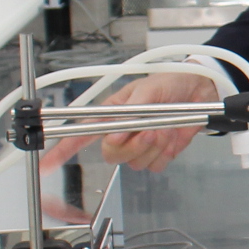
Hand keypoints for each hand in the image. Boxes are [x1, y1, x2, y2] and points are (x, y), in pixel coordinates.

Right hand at [39, 72, 217, 174]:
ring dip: (153, 147)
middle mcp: (121, 132)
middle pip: (110, 154)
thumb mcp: (148, 89)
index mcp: (111, 114)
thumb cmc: (170, 82)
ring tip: (165, 127)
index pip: (80, 133)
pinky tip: (172, 136)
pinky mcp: (157, 154)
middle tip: (150, 130)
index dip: (62, 150)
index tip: (48, 162)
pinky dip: (166, 153)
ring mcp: (139, 145)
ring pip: (135, 163)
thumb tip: (116, 134)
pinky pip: (155, 166)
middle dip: (132, 145)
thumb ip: (131, 112)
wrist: (201, 91)